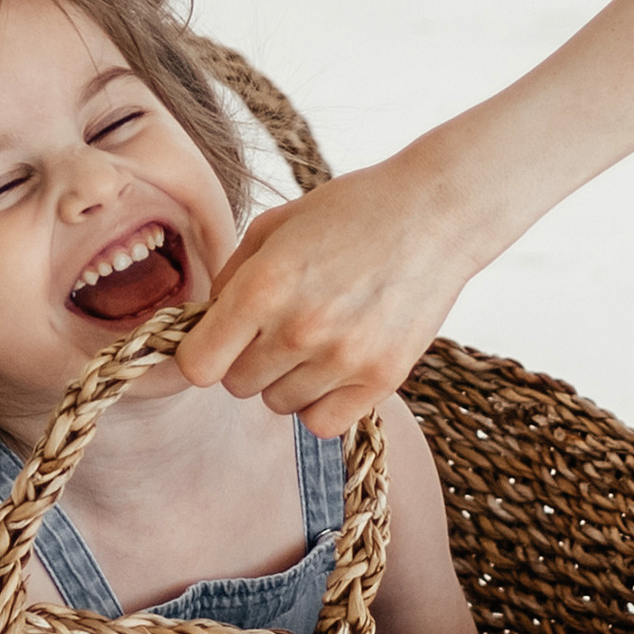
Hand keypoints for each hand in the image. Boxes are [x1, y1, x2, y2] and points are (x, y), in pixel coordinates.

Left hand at [177, 148, 493, 435]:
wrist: (435, 213)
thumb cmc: (350, 211)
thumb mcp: (274, 225)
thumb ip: (230, 278)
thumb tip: (204, 325)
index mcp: (263, 286)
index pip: (198, 365)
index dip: (201, 352)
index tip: (217, 339)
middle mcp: (299, 329)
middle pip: (237, 385)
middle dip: (246, 359)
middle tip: (276, 326)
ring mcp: (343, 358)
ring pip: (278, 404)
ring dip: (286, 379)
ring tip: (316, 337)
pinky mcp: (382, 378)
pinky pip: (323, 423)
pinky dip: (320, 402)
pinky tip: (334, 367)